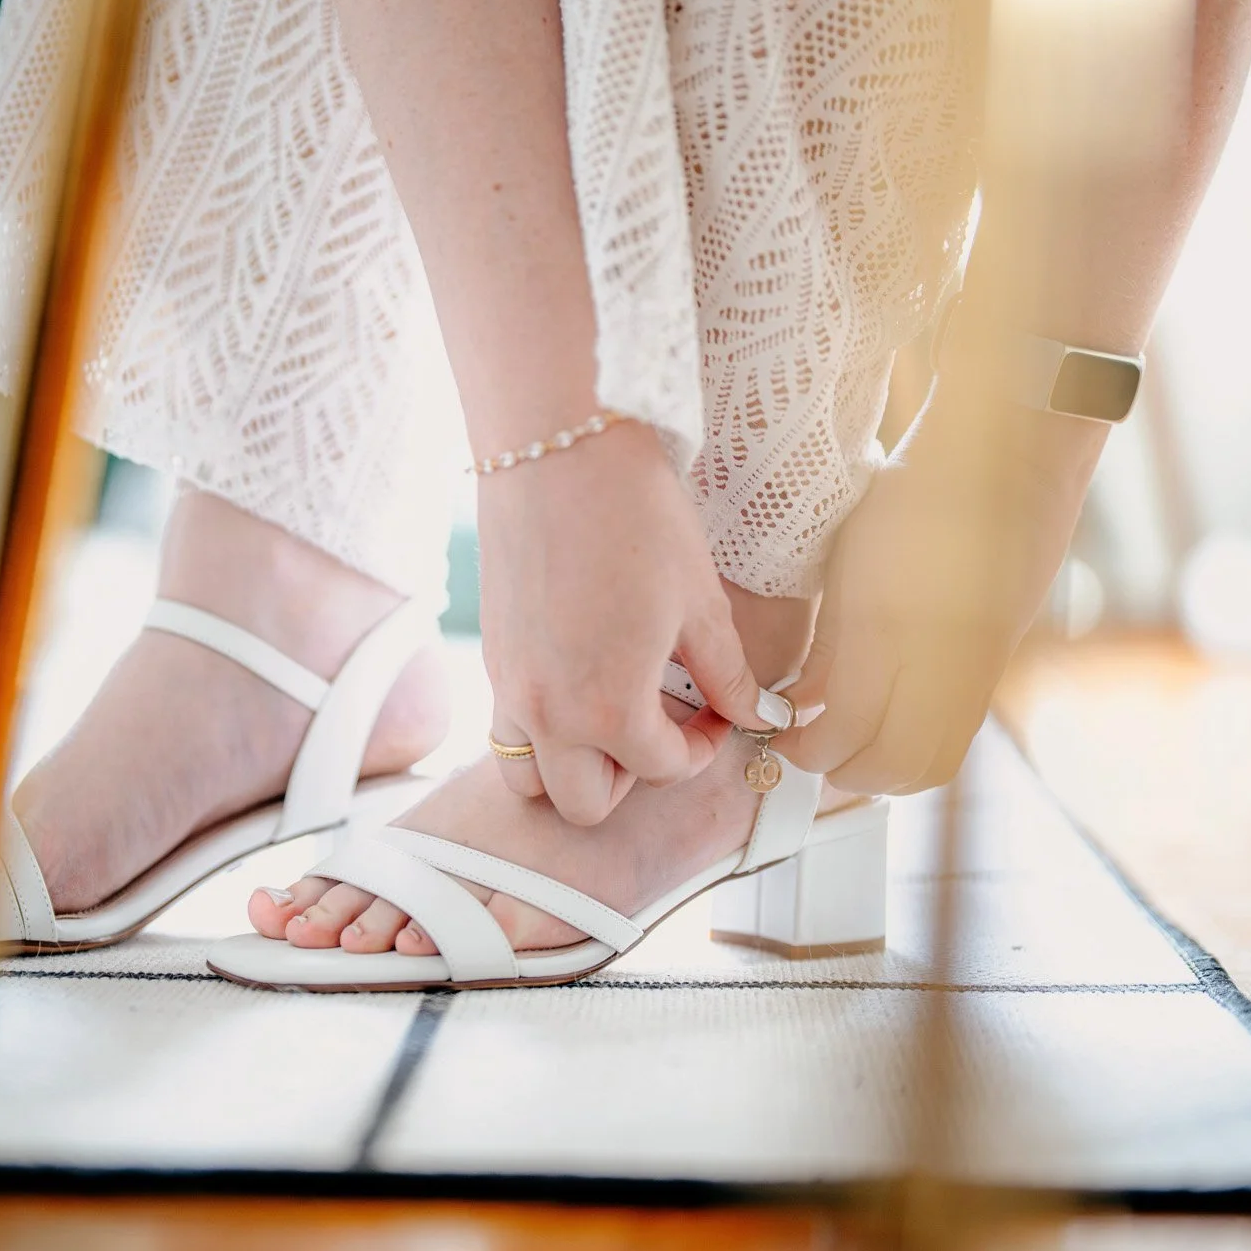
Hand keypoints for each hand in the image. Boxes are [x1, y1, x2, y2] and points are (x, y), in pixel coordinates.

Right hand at [476, 420, 763, 823]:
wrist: (557, 447)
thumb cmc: (634, 516)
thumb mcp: (700, 600)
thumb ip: (729, 673)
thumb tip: (759, 712)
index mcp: (609, 707)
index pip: (662, 768)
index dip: (704, 745)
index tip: (720, 707)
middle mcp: (548, 712)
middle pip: (585, 803)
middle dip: (633, 777)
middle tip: (665, 722)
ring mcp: (509, 686)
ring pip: (529, 778)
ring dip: (572, 767)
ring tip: (611, 715)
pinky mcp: (490, 654)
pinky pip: (507, 725)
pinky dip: (541, 727)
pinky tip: (579, 675)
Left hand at [777, 398, 1102, 793]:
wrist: (1012, 457)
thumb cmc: (920, 491)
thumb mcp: (851, 559)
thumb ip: (829, 642)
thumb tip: (807, 698)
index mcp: (888, 622)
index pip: (843, 727)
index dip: (805, 747)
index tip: (780, 736)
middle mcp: (939, 657)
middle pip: (890, 765)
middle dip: (839, 772)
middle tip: (807, 750)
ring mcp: (977, 668)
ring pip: (930, 766)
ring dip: (883, 774)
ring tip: (848, 748)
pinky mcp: (999, 665)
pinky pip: (957, 738)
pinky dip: (918, 751)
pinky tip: (889, 725)